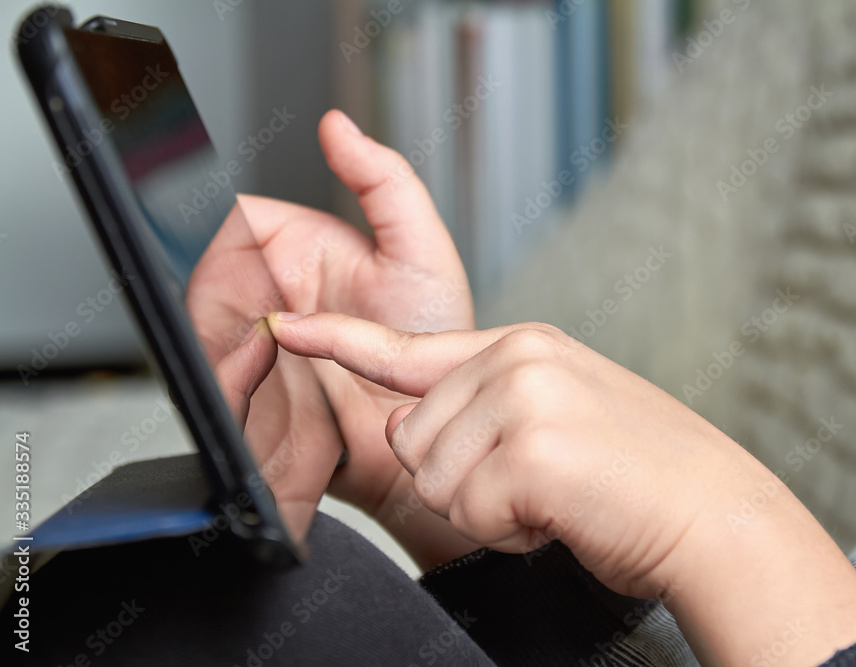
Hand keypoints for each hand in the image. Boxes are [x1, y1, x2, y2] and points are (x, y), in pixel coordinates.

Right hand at [198, 111, 478, 565]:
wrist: (443, 426)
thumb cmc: (437, 341)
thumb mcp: (421, 251)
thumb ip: (384, 181)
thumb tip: (337, 124)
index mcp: (298, 252)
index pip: (236, 229)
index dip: (239, 253)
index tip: (267, 286)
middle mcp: (272, 296)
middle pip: (209, 290)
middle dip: (229, 318)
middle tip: (272, 342)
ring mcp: (260, 352)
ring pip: (206, 347)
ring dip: (235, 366)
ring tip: (286, 377)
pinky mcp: (255, 404)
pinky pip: (219, 398)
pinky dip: (239, 401)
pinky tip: (278, 401)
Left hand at [267, 312, 855, 665]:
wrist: (714, 513)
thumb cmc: (637, 476)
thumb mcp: (558, 416)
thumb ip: (482, 406)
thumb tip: (408, 421)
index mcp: (523, 346)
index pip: (409, 345)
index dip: (338, 339)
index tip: (284, 328)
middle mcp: (518, 356)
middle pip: (412, 436)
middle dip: (461, 480)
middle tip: (537, 483)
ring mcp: (524, 394)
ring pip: (433, 476)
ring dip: (486, 507)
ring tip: (553, 495)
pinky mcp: (530, 444)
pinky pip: (467, 508)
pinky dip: (507, 529)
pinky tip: (559, 512)